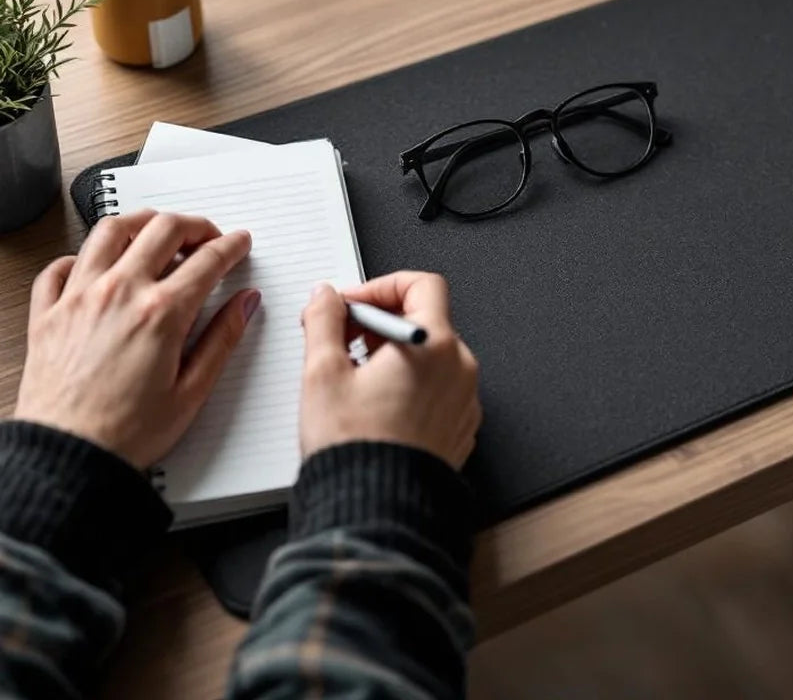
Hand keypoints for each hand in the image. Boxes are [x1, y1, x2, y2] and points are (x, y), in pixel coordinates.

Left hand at [16, 210, 258, 469]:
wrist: (65, 459)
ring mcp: (79, 297)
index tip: (238, 243)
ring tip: (157, 232)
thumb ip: (223, 338)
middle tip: (206, 236)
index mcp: (161, 313)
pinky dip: (83, 255)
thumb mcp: (193, 391)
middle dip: (194, 225)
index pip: (208, 260)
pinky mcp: (48, 312)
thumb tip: (245, 303)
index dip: (231, 245)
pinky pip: (61, 265)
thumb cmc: (125, 434)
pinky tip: (98, 264)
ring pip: (111, 230)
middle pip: (162, 229)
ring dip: (142, 223)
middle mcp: (119, 293)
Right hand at [300, 272, 480, 468]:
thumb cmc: (355, 450)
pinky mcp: (460, 428)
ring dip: (394, 354)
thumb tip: (326, 298)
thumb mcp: (323, 373)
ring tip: (355, 378)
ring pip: (431, 356)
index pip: (421, 285)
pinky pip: (438, 389)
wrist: (376, 513)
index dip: (381, 286)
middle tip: (342, 338)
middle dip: (381, 322)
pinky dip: (410, 384)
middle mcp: (459, 369)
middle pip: (426, 319)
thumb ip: (324, 321)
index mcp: (434, 345)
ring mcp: (464, 401)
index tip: (353, 303)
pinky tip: (376, 405)